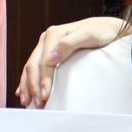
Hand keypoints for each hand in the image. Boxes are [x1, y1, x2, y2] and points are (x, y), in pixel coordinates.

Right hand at [15, 17, 131, 106]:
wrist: (108, 28)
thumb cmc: (101, 32)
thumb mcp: (89, 35)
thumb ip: (69, 44)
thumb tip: (50, 59)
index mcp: (53, 34)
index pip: (43, 62)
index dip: (43, 80)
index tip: (45, 96)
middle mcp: (46, 39)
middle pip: (33, 65)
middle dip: (33, 86)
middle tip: (38, 103)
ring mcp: (46, 46)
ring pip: (30, 67)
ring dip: (27, 85)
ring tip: (27, 102)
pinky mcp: (48, 53)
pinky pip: (33, 67)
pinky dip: (27, 80)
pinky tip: (23, 92)